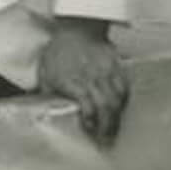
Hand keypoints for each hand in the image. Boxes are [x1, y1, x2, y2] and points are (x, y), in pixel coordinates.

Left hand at [38, 20, 127, 143]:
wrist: (74, 28)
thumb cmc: (58, 52)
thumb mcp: (46, 73)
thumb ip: (50, 94)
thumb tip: (46, 113)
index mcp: (72, 80)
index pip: (88, 107)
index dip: (92, 122)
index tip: (92, 133)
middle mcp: (91, 76)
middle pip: (106, 106)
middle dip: (108, 126)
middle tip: (108, 141)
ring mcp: (105, 69)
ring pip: (117, 97)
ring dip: (117, 116)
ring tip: (115, 129)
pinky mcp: (115, 63)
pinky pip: (124, 85)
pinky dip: (124, 99)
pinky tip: (121, 108)